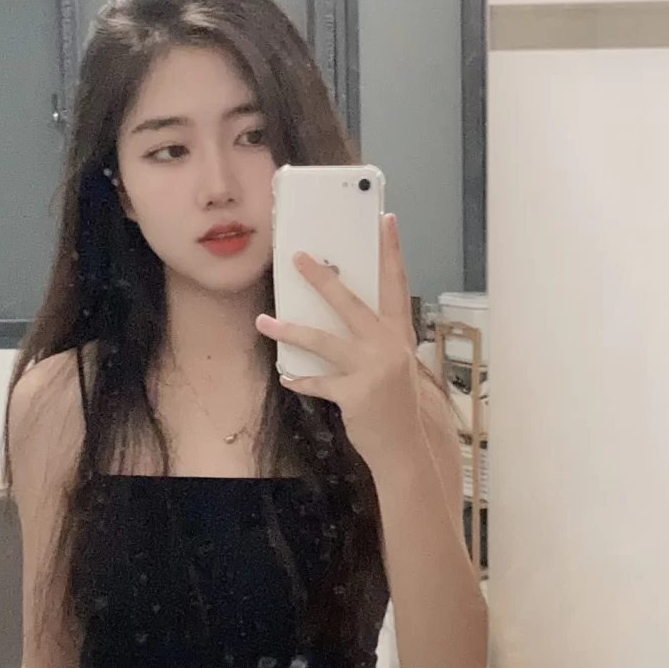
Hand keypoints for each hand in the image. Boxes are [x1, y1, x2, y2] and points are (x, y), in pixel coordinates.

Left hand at [256, 213, 424, 467]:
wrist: (404, 447)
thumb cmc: (396, 405)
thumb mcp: (394, 365)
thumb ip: (374, 340)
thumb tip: (338, 317)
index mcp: (400, 335)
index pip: (397, 284)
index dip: (392, 252)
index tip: (385, 220)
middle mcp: (388, 347)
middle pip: (350, 303)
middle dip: (322, 278)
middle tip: (298, 257)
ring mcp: (372, 369)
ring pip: (323, 340)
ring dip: (290, 330)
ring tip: (264, 321)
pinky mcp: (355, 393)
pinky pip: (318, 381)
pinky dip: (301, 379)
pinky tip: (287, 376)